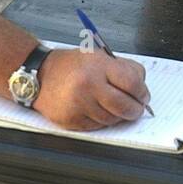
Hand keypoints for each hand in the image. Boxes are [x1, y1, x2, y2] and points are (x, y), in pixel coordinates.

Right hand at [31, 48, 149, 130]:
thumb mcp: (100, 57)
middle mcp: (88, 86)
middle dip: (135, 109)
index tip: (144, 96)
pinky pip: (96, 127)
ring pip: (111, 119)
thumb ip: (124, 69)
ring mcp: (78, 105)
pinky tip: (97, 110)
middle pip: (124, 106)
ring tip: (113, 106)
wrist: (39, 75)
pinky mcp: (71, 121)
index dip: (142, 92)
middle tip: (137, 108)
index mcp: (98, 67)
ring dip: (117, 116)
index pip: (132, 83)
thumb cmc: (72, 65)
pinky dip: (101, 121)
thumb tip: (141, 89)